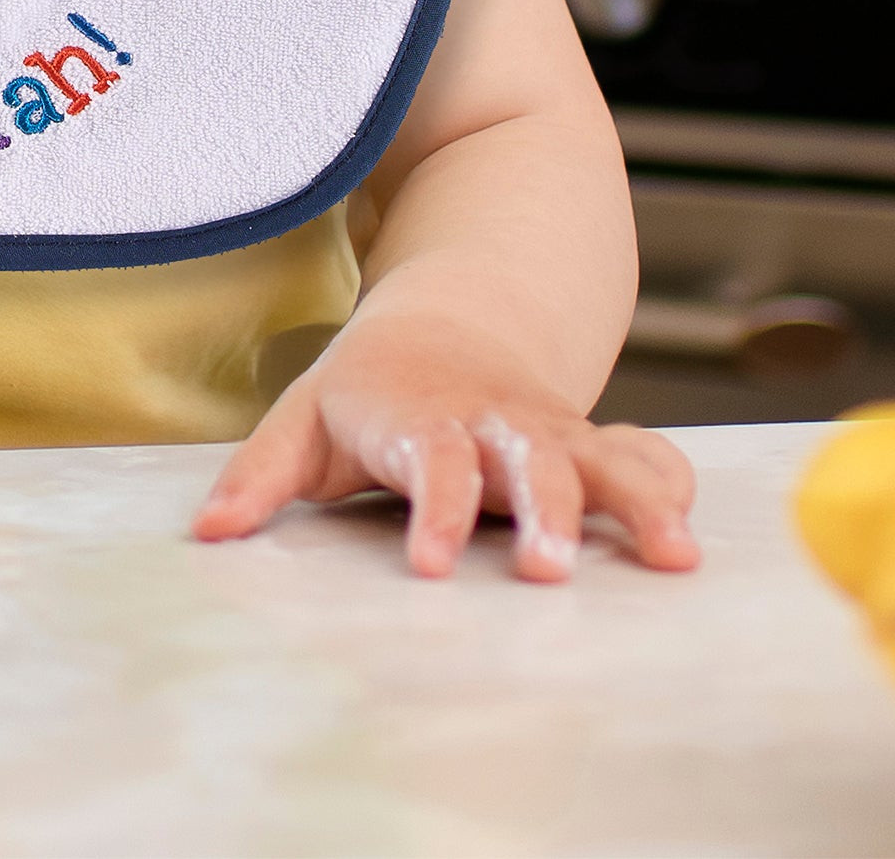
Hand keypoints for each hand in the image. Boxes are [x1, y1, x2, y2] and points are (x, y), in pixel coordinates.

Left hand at [192, 313, 699, 581]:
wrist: (449, 322)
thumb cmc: (368, 390)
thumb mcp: (305, 420)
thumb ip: (260, 477)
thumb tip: (208, 532)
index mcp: (421, 419)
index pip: (432, 462)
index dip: (435, 510)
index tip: (430, 563)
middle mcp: (493, 423)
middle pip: (526, 461)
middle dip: (543, 512)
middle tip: (548, 572)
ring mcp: (548, 431)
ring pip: (599, 458)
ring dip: (633, 502)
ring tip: (671, 556)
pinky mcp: (590, 444)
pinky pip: (641, 454)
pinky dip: (666, 484)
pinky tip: (686, 536)